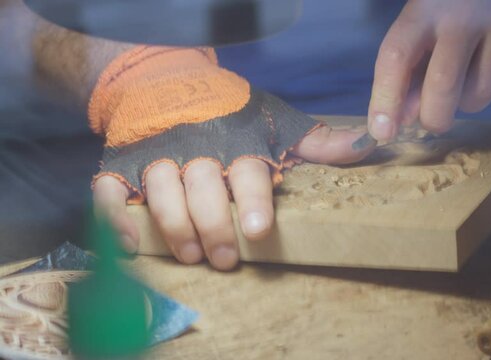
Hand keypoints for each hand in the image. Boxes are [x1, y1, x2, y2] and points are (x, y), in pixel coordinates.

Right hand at [93, 126, 370, 270]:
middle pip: (203, 187)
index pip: (247, 170)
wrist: (167, 80)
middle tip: (225, 258)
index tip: (258, 229)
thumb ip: (317, 141)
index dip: (252, 200)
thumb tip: (369, 145)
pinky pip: (111, 190)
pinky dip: (116, 217)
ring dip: (174, 226)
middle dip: (214, 226)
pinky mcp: (123, 162)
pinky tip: (130, 243)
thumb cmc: (230, 112)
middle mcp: (197, 146)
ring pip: (161, 190)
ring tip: (190, 256)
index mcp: (237, 139)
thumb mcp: (277, 122)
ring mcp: (157, 153)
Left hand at [368, 0, 490, 138]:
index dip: (385, 100)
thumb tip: (402, 119)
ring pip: (480, 95)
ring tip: (472, 74)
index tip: (382, 132)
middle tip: (434, 120)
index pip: (396, 58)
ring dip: (469, 101)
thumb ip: (412, 64)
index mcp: (427, 7)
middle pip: (443, 88)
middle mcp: (465, 14)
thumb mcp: (428, 19)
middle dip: (434, 118)